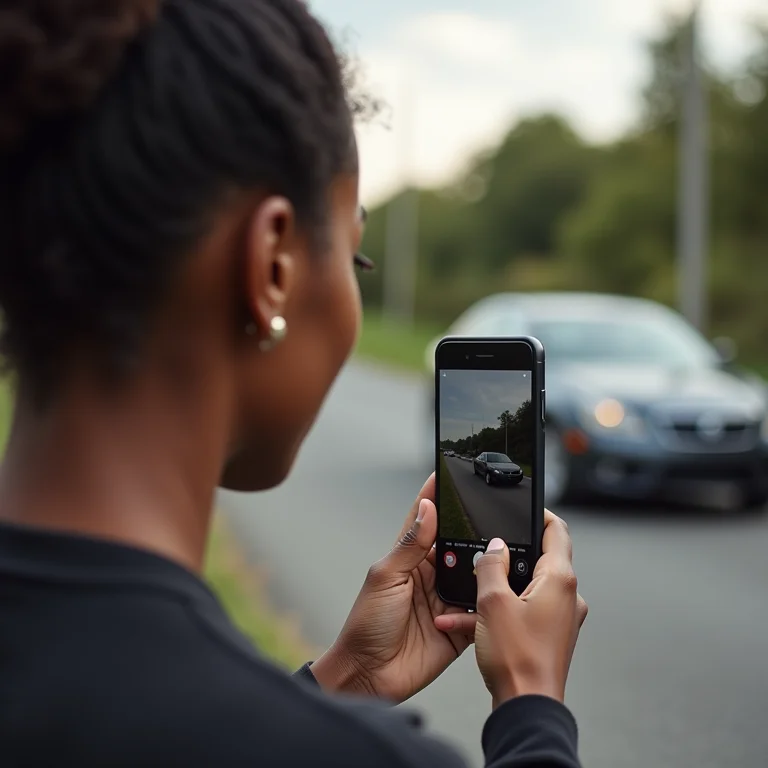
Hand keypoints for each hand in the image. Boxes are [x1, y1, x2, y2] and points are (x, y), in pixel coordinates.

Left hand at [310, 475, 475, 702]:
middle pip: (459, 545)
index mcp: (410, 558)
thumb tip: (427, 509)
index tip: (451, 473)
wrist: (369, 675)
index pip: (427, 520)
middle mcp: (430, 575)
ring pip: (475, 575)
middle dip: (475, 533)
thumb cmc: (366, 625)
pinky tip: (492, 596)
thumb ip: (410, 545)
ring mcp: (446, 600)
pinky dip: (487, 605)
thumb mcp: (385, 578)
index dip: (438, 497)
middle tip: (493, 518)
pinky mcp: (458, 626)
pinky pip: (480, 611)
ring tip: (499, 557)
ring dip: (484, 569)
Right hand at [442, 511, 586, 707]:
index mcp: (559, 580)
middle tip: (482, 555)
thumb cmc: (517, 659)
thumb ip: (491, 565)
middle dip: (506, 556)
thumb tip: (494, 546)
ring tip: (467, 594)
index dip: (539, 514)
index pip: (557, 530)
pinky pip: (523, 609)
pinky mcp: (549, 634)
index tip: (522, 507)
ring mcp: (560, 617)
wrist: (526, 708)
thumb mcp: (492, 602)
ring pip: (525, 587)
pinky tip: (468, 620)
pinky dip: (499, 610)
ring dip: (495, 588)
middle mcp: (567, 596)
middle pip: (539, 558)